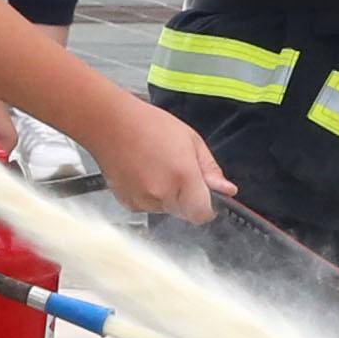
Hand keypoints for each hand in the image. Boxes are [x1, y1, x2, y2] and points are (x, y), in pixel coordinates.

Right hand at [83, 98, 223, 219]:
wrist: (110, 123)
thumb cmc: (150, 125)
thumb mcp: (191, 140)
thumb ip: (210, 169)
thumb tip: (228, 191)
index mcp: (183, 176)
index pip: (202, 214)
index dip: (207, 207)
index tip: (206, 195)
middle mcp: (162, 193)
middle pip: (185, 213)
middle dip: (188, 198)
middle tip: (177, 170)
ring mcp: (142, 201)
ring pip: (167, 210)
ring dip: (168, 196)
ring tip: (156, 167)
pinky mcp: (127, 203)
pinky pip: (148, 206)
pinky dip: (150, 195)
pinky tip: (143, 173)